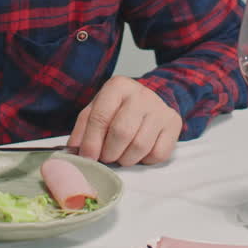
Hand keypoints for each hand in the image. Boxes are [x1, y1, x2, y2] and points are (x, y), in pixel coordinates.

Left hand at [66, 76, 182, 165]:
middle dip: (109, 153)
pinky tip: (139, 153)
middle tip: (106, 158)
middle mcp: (141, 94)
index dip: (91, 142)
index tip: (88, 157)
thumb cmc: (118, 109)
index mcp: (118, 86)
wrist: (149, 102)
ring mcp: (160, 108)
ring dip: (126, 159)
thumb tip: (74, 151)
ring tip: (121, 156)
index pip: (100, 117)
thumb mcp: (97, 110)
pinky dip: (145, 160)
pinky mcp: (174, 123)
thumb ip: (83, 128)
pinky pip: (158, 153)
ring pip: (140, 146)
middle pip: (122, 133)